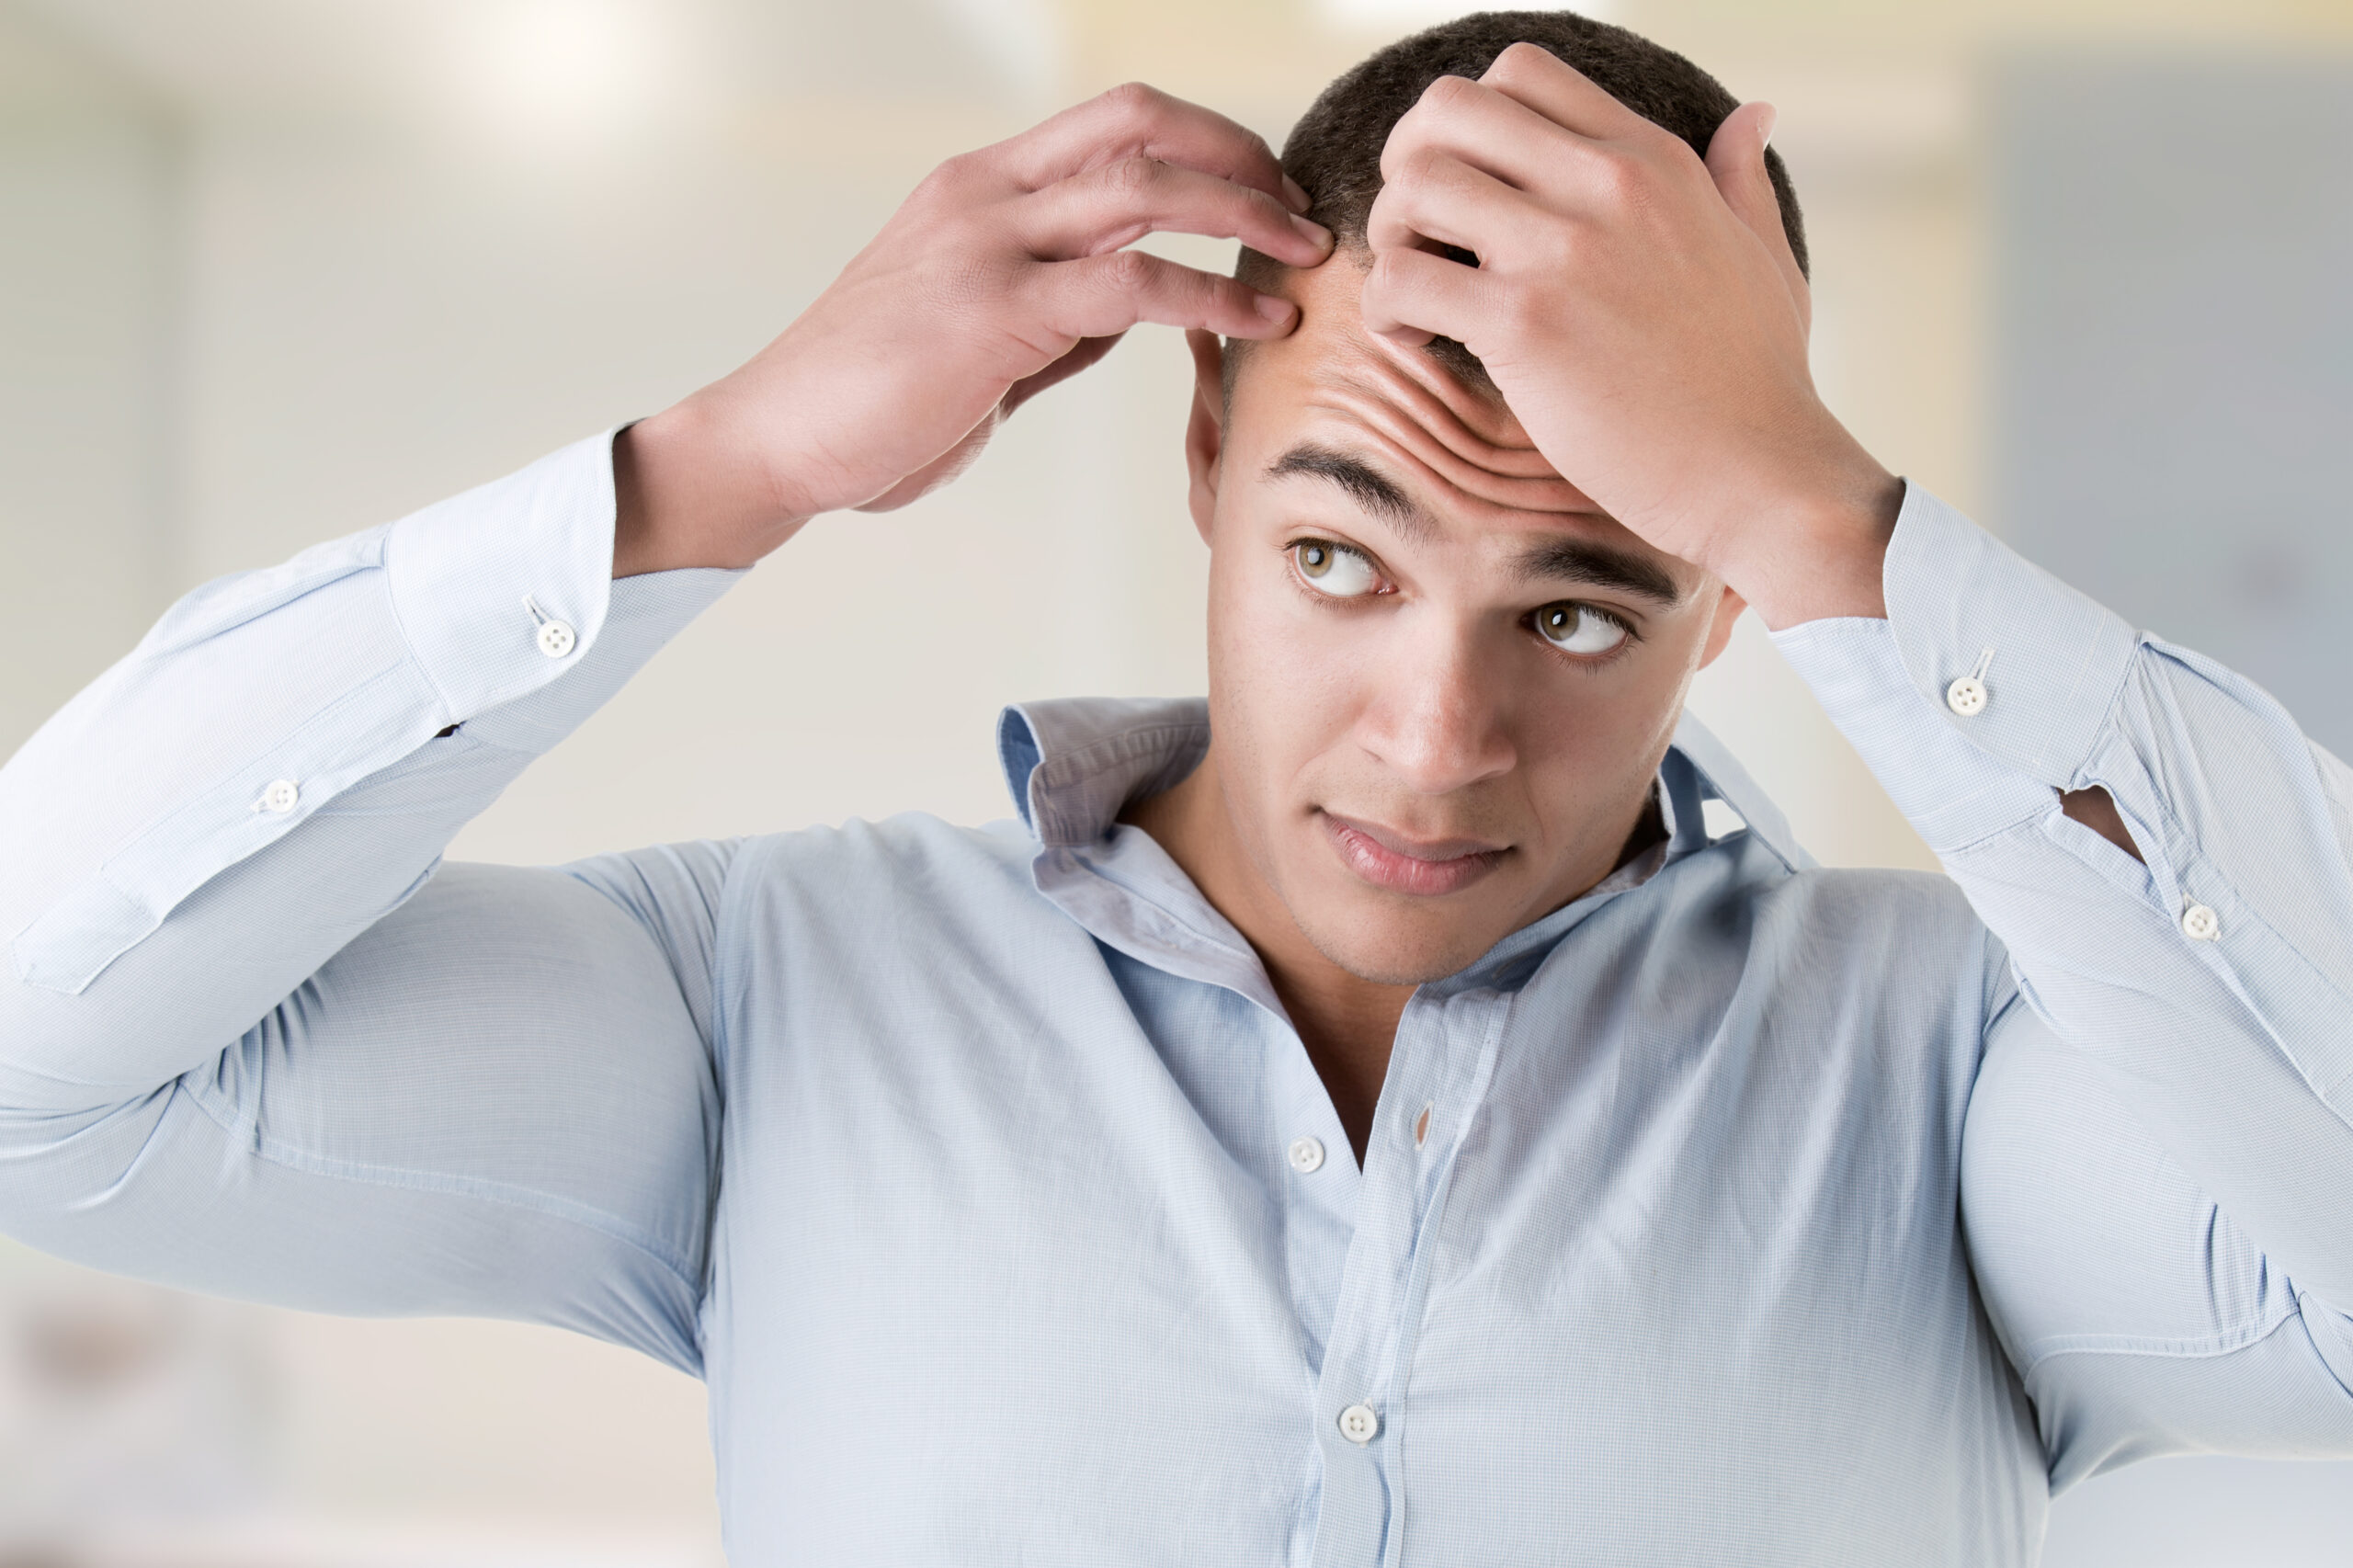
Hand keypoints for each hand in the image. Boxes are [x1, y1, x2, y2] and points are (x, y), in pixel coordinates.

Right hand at [616, 83, 1332, 575]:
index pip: (1113, 122)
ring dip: (1245, 215)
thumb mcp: (972, 335)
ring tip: (1305, 255)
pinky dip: (1209, 295)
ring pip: (1147, 188)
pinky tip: (1256, 322)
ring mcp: (988, 244)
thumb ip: (1051, 309)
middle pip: (1142, 124)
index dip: (1204, 142)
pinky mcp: (995, 312)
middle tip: (1300, 209)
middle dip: (1239, 156)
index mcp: (978, 188)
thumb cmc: (869, 402)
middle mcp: (984, 194)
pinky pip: (1130, 283)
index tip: (1261, 189)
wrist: (776, 439)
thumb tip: (1133, 310)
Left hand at [1356, 44, 1901, 626]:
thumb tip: (1752, 113)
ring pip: (1413, 183)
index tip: (1468, 188)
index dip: (1468, 125)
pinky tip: (1417, 342)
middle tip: (1420, 231)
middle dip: (1409, 162)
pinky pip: (1404, 279)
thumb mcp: (1763, 254)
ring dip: (1391, 235)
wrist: (1760, 473)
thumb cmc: (1758, 382)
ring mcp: (1562, 250)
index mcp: (1653, 159)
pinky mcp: (1524, 323)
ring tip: (1415, 292)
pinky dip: (1386, 310)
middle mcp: (1607, 184)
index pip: (1522, 72)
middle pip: (1448, 108)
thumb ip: (1740, 178)